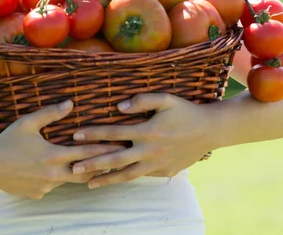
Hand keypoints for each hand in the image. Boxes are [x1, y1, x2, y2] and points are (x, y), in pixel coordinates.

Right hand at [0, 100, 124, 198]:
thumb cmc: (8, 141)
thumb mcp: (28, 123)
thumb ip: (50, 113)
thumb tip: (70, 103)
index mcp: (54, 155)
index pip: (86, 153)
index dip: (104, 149)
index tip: (119, 146)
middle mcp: (53, 175)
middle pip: (85, 173)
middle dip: (100, 167)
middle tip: (115, 161)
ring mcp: (46, 187)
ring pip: (68, 180)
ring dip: (78, 173)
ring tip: (91, 166)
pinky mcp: (37, 194)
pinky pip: (51, 186)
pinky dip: (55, 179)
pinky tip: (51, 171)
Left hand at [69, 93, 212, 188]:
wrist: (210, 130)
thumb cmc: (185, 110)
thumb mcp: (166, 99)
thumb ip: (141, 100)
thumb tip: (118, 107)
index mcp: (147, 130)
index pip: (114, 133)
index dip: (93, 133)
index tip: (75, 135)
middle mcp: (150, 150)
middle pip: (115, 159)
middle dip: (92, 164)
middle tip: (72, 169)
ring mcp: (157, 164)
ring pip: (127, 175)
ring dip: (106, 179)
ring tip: (88, 184)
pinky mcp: (165, 172)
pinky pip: (142, 176)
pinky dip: (127, 179)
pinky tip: (114, 180)